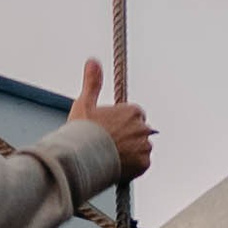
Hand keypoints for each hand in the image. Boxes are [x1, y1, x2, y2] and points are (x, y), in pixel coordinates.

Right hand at [71, 58, 152, 180]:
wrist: (84, 160)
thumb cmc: (83, 132)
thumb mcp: (84, 103)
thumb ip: (93, 82)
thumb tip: (93, 61)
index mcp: (132, 111)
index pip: (134, 114)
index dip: (121, 122)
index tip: (109, 129)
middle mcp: (142, 127)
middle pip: (138, 132)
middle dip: (127, 137)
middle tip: (108, 145)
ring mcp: (144, 146)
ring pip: (141, 148)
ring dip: (131, 152)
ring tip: (112, 157)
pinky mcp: (143, 164)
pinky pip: (142, 164)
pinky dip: (133, 166)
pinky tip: (118, 166)